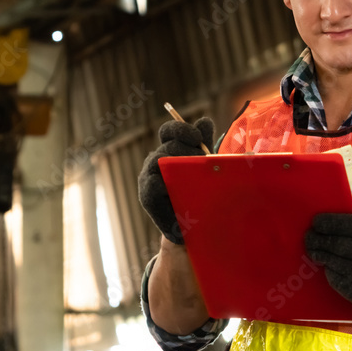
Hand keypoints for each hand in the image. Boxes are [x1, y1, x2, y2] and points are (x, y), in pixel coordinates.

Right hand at [138, 117, 214, 244]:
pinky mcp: (147, 197)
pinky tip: (177, 187)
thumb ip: (203, 144)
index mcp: (168, 149)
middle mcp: (155, 160)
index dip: (181, 129)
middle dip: (187, 151)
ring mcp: (148, 178)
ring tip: (196, 174)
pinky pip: (152, 185)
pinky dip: (164, 184)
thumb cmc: (201, 194)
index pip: (169, 131)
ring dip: (179, 166)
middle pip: (167, 146)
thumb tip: (204, 121)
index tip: (198, 137)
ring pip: (159, 162)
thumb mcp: (204, 167)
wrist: (196, 228)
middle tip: (203, 162)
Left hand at [304, 212, 351, 310]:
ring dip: (318, 253)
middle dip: (318, 238)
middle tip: (309, 235)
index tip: (316, 221)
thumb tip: (342, 205)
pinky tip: (326, 263)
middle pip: (336, 244)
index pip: (349, 225)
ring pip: (332, 260)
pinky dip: (328, 269)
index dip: (329, 222)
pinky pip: (335, 277)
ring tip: (312, 247)